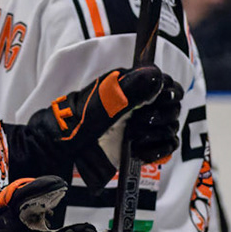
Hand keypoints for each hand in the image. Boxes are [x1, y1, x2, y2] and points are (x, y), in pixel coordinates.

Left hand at [31, 66, 184, 188]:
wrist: (58, 155)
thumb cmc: (71, 126)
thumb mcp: (98, 107)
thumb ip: (126, 92)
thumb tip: (154, 76)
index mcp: (130, 86)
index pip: (166, 81)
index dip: (166, 92)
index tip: (155, 102)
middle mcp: (140, 104)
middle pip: (173, 105)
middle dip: (161, 116)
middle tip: (138, 123)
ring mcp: (142, 126)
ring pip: (171, 126)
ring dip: (157, 134)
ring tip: (134, 140)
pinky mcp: (144, 146)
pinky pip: (167, 146)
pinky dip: (159, 151)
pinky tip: (140, 153)